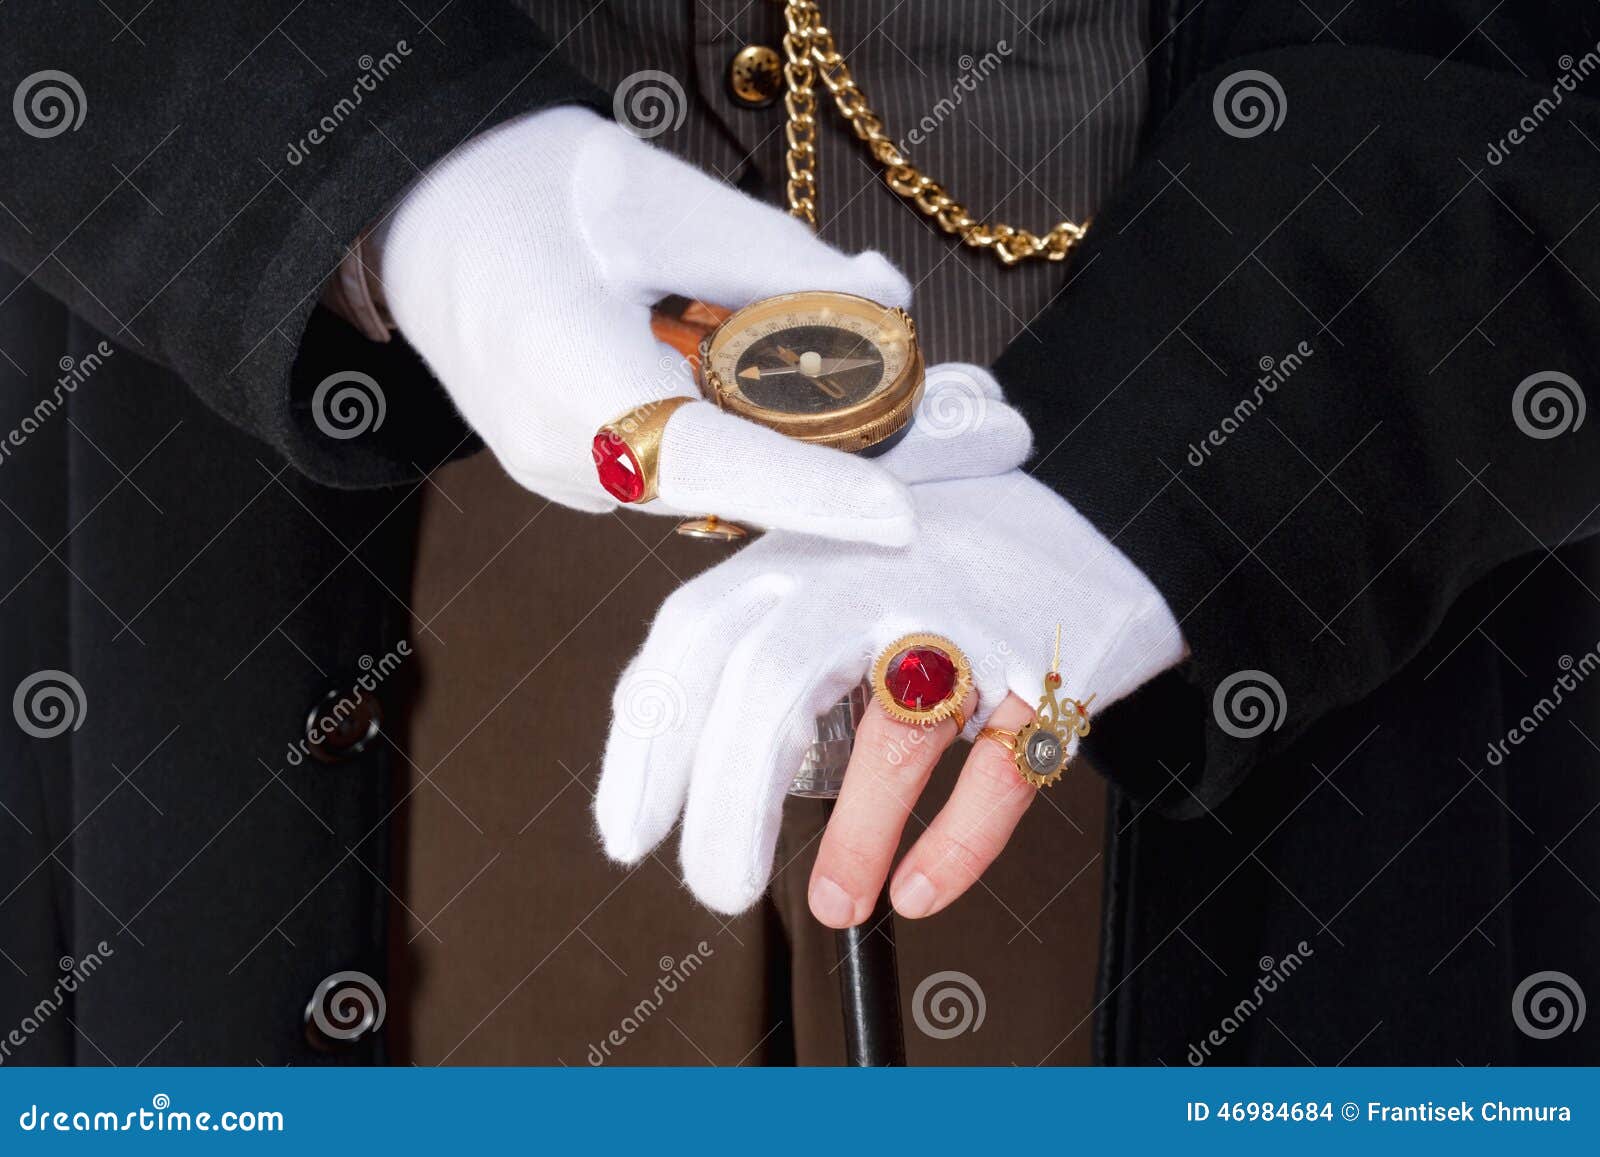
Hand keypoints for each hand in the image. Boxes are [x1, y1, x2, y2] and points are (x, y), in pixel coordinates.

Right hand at [375, 105, 915, 543]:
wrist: (415, 218)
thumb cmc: (517, 187)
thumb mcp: (650, 194)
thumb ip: (769, 253)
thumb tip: (882, 297)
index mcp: (564, 374)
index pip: (703, 456)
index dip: (804, 492)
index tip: (898, 515)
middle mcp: (560, 452)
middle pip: (726, 485)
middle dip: (840, 466)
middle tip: (970, 434)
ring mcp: (563, 476)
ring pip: (711, 484)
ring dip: (801, 453)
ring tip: (912, 412)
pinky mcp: (577, 472)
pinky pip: (683, 472)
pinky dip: (749, 445)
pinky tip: (802, 400)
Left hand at [594, 366, 1187, 915]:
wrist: (1104, 507)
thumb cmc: (946, 550)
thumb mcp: (833, 557)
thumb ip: (748, 620)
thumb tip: (645, 708)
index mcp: (805, 550)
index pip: (695, 636)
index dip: (650, 740)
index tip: (627, 833)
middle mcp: (870, 572)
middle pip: (768, 686)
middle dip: (727, 803)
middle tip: (716, 889)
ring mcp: (962, 613)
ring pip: (890, 730)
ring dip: (852, 836)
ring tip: (831, 907)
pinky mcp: (1045, 659)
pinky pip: (1000, 765)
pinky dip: (958, 840)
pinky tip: (920, 891)